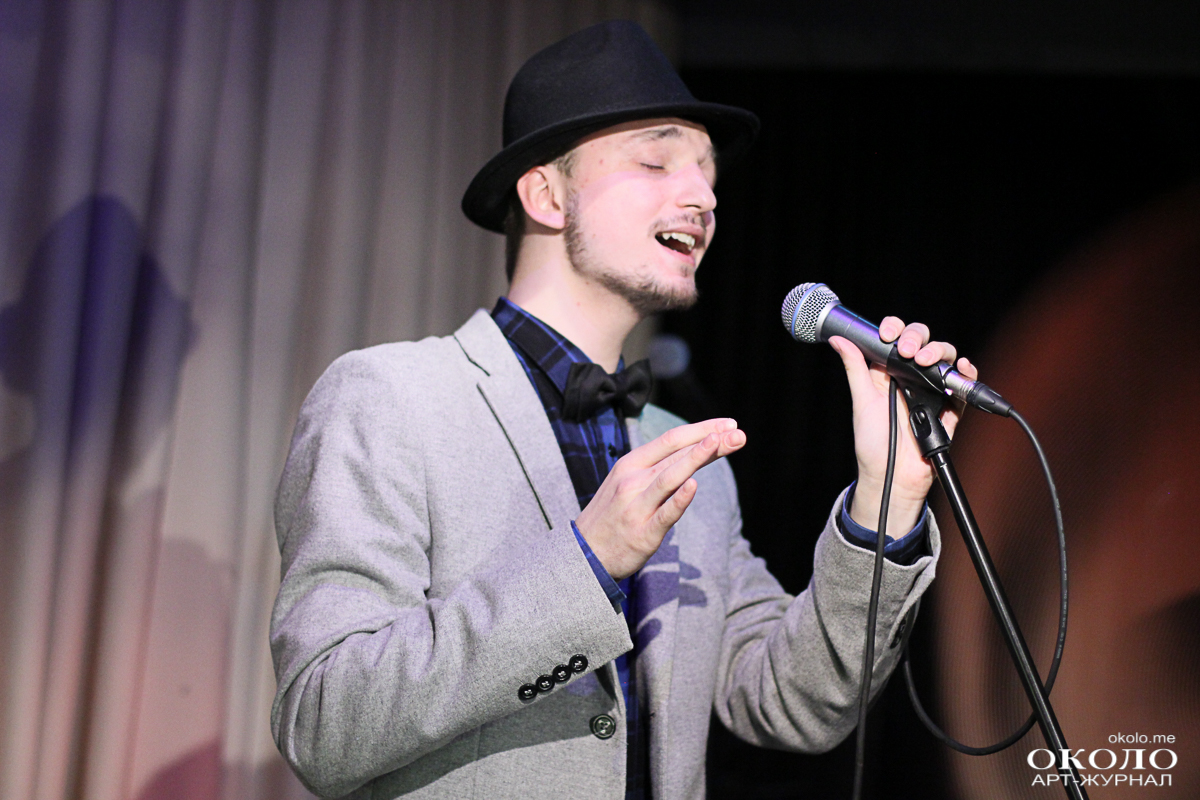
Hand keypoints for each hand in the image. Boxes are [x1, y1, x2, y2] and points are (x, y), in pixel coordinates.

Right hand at [575, 418, 745, 578]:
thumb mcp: (628, 483)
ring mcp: (637, 506)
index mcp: (631, 464)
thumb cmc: (613, 515)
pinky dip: (680, 498)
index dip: (702, 429)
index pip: (671, 439)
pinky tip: (694, 484)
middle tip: (738, 432)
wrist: (584, 555)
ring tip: (719, 443)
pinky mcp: (643, 532)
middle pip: (676, 454)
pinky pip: (665, 513)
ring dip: (697, 458)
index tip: (728, 424)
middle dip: (710, 441)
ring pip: (670, 476)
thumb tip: (695, 453)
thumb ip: (659, 470)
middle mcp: (633, 480)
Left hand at [829, 318, 978, 535]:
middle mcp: (911, 378)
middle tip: (907, 350)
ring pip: (944, 358)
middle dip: (917, 338)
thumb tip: (839, 340)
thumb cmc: (873, 443)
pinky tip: (961, 366)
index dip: (894, 329)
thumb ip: (854, 368)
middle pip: (923, 342)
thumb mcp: (861, 401)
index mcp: (888, 372)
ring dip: (938, 351)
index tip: (887, 334)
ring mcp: (931, 391)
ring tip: (925, 360)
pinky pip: (963, 386)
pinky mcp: (949, 408)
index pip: (896, 339)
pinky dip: (967, 372)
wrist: (892, 476)